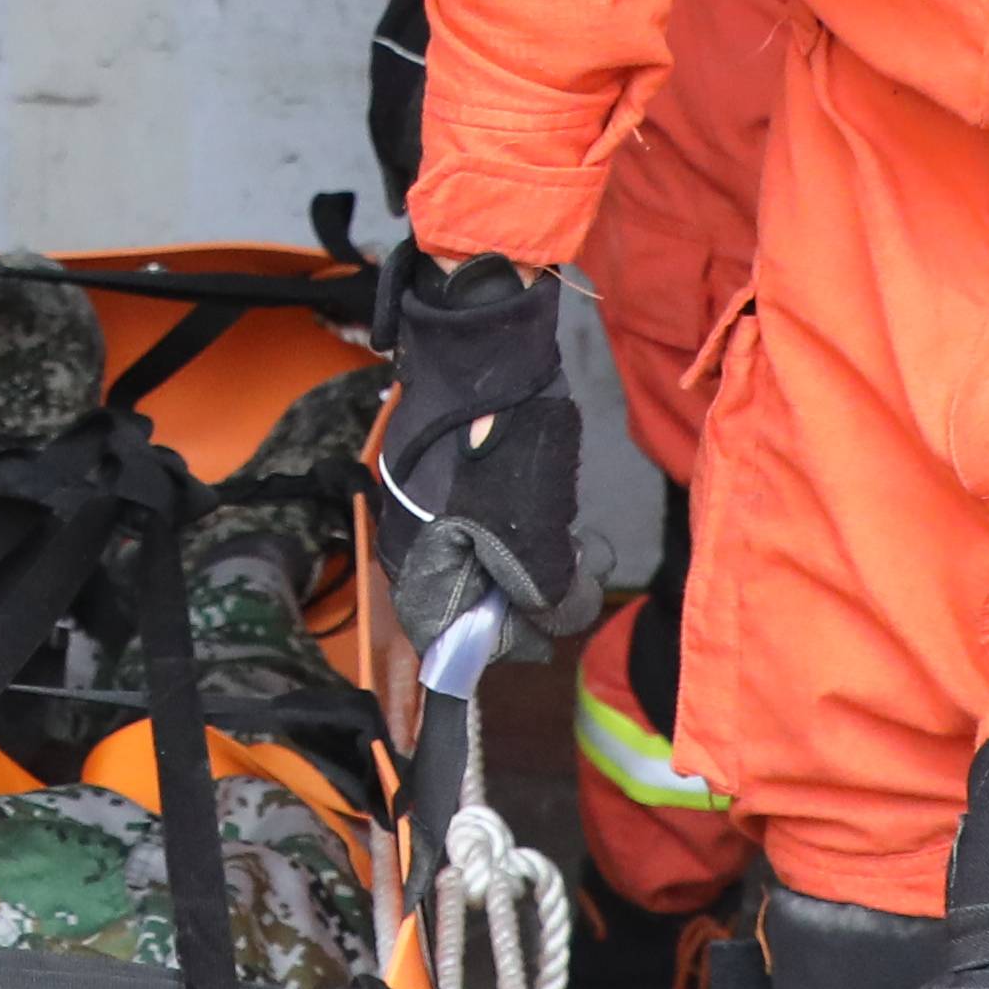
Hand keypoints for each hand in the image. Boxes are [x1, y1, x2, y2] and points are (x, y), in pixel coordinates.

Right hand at [368, 243, 584, 649]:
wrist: (482, 343)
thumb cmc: (500, 437)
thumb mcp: (532, 531)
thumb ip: (543, 591)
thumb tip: (551, 615)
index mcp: (418, 566)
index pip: (452, 644)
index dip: (504, 640)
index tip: (546, 618)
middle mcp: (414, 547)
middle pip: (475, 609)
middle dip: (531, 596)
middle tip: (574, 567)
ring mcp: (429, 513)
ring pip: (490, 568)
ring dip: (536, 561)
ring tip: (573, 535)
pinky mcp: (449, 484)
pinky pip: (488, 530)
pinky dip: (523, 529)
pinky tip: (549, 504)